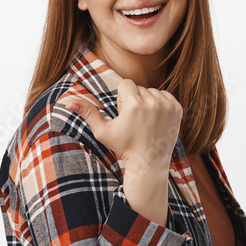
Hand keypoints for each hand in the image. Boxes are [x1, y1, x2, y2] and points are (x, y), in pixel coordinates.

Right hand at [64, 79, 181, 176]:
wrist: (148, 161)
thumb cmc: (123, 147)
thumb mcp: (102, 131)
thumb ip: (87, 113)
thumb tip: (68, 102)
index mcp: (134, 104)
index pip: (126, 84)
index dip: (122, 98)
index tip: (124, 114)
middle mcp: (152, 102)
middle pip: (139, 88)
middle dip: (134, 100)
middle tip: (134, 121)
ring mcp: (167, 106)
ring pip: (152, 91)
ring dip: (147, 102)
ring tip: (145, 121)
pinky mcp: (177, 109)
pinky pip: (165, 96)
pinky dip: (160, 104)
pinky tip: (155, 120)